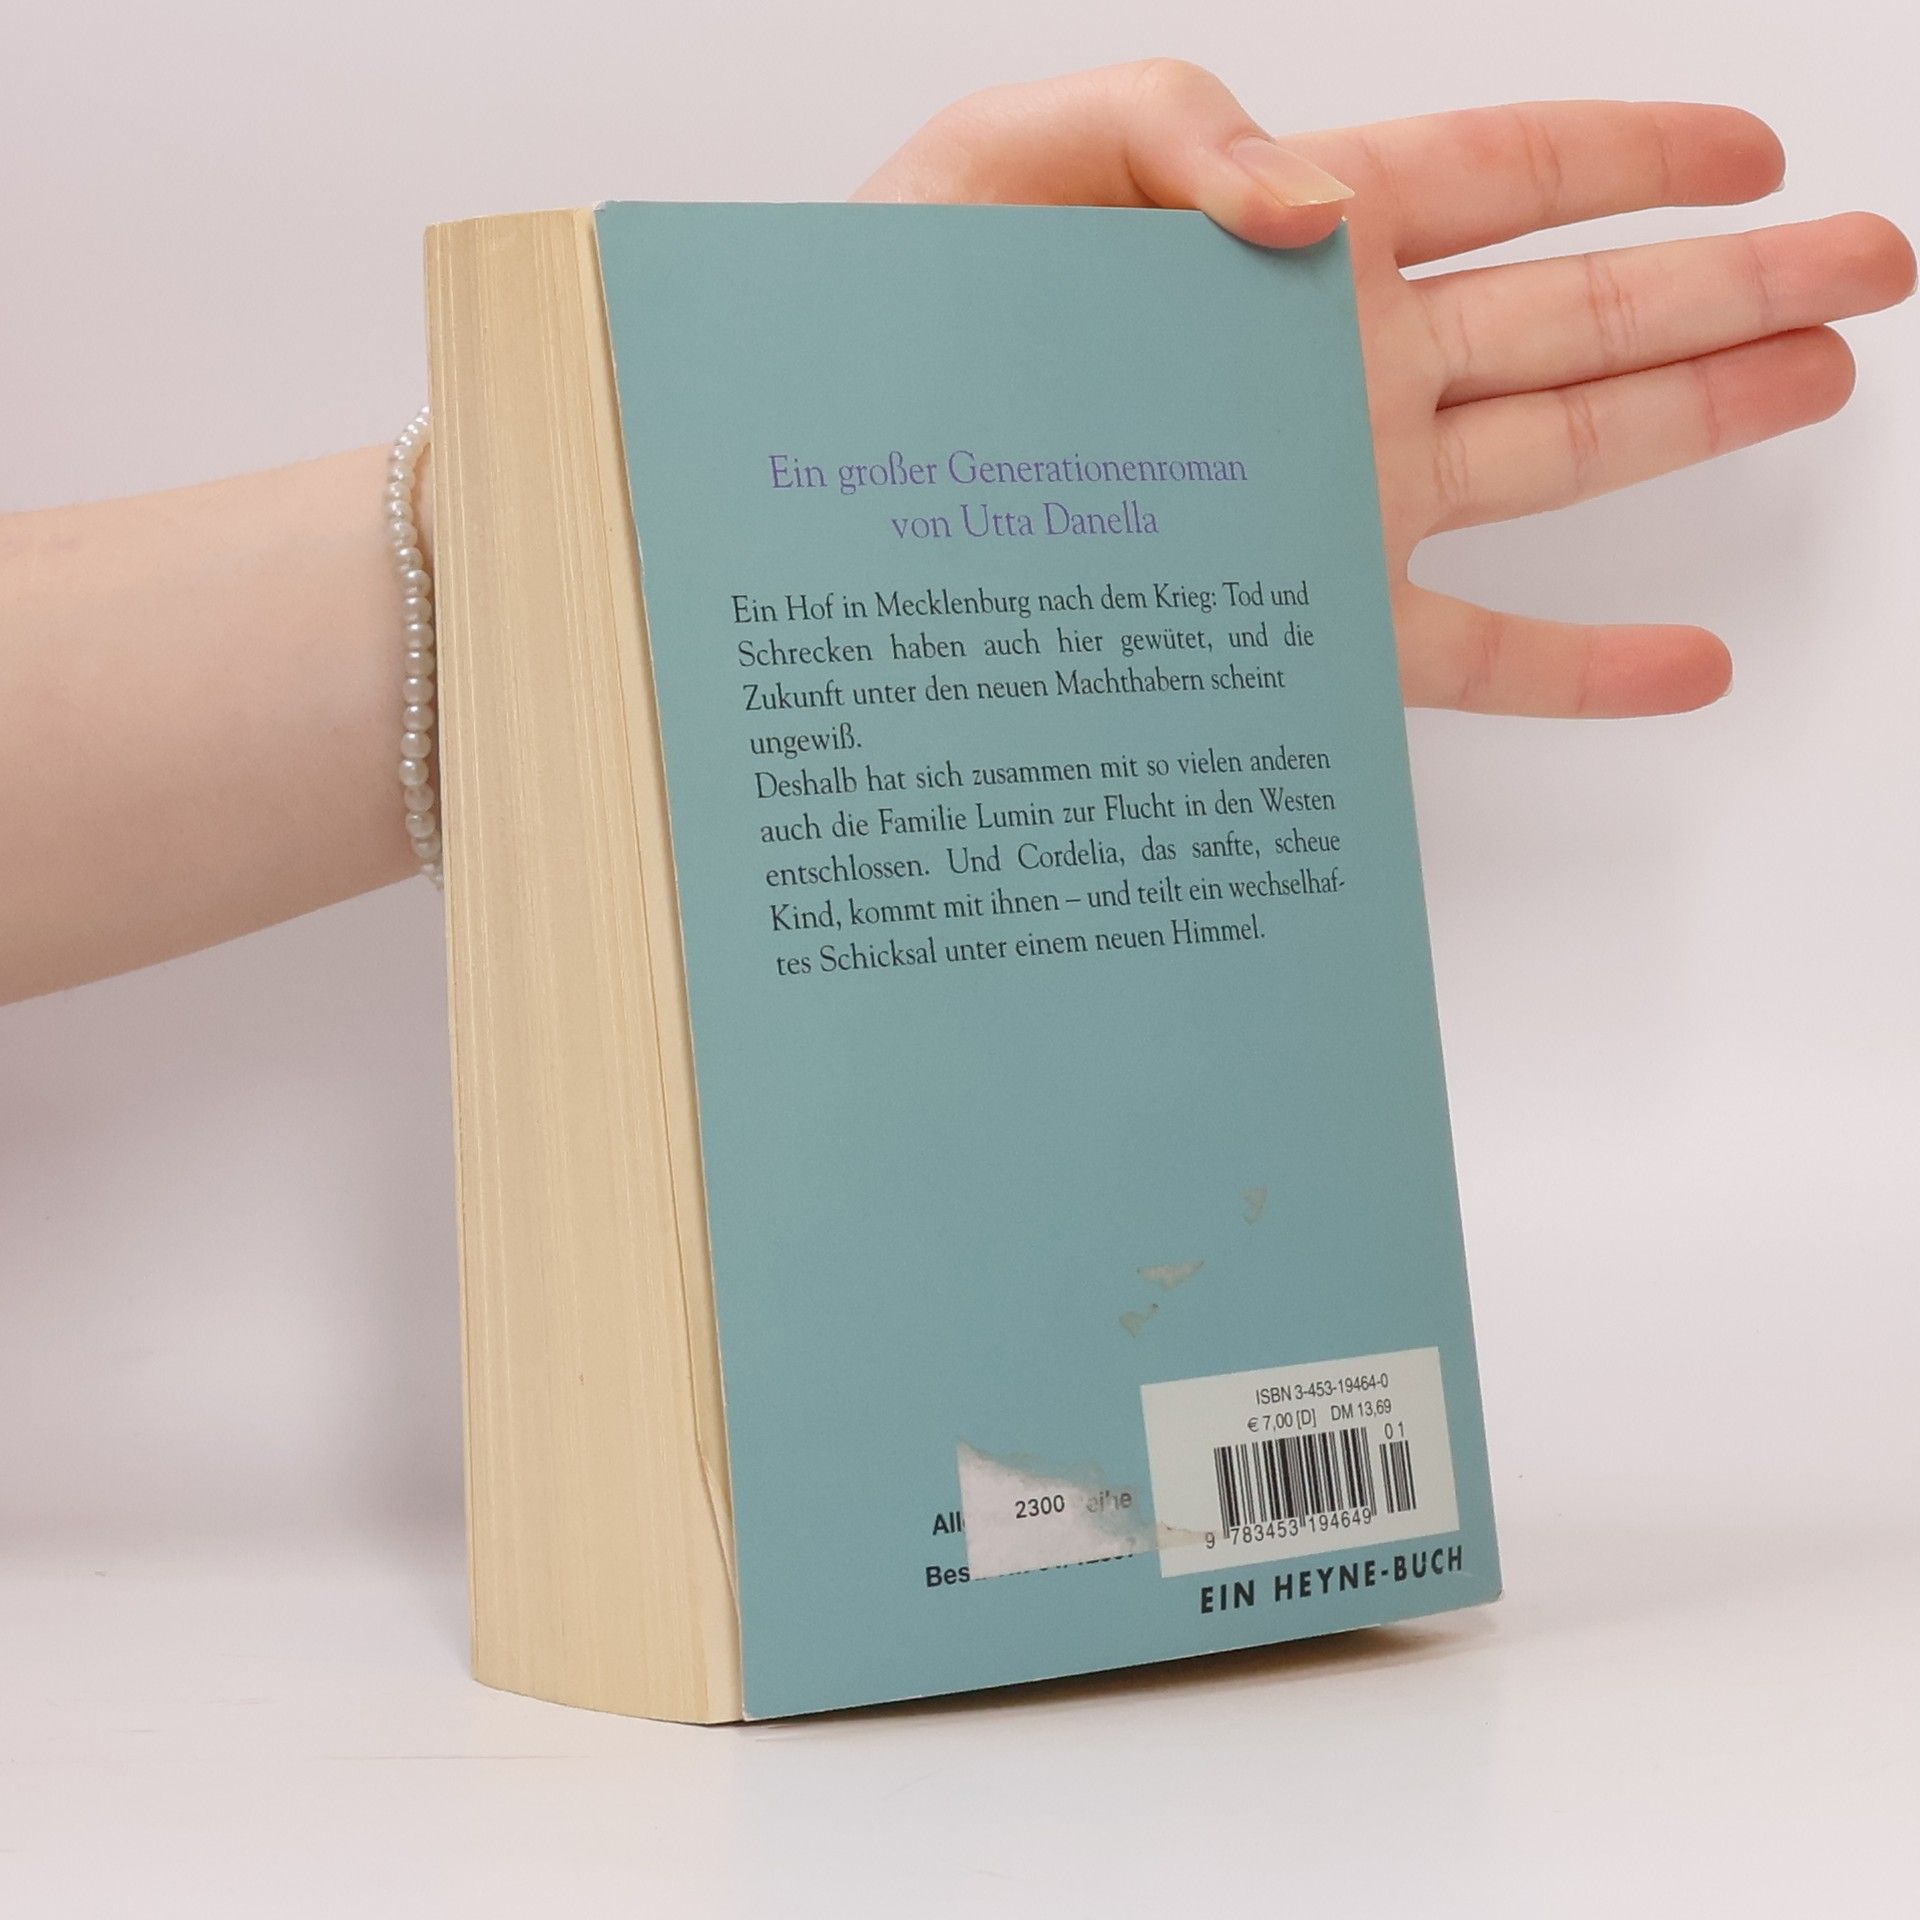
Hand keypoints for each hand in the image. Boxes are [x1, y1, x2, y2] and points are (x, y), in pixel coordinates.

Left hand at [857, 63, 1914, 715]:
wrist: (833, 498)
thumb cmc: (894, 317)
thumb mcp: (1009, 163)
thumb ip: (1170, 129)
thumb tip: (1312, 207)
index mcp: (1284, 245)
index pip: (1504, 173)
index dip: (1636, 152)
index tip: (1752, 146)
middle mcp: (1334, 376)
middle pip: (1575, 313)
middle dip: (1729, 285)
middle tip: (1873, 263)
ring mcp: (1331, 508)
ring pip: (1551, 462)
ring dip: (1695, 424)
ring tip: (1819, 387)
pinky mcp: (1302, 633)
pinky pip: (1468, 657)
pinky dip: (1582, 665)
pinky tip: (1685, 667)